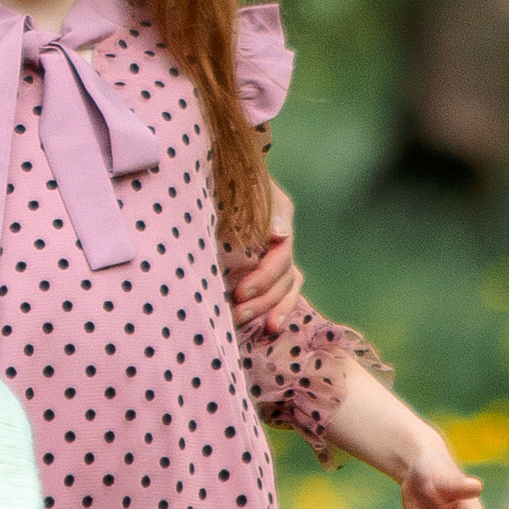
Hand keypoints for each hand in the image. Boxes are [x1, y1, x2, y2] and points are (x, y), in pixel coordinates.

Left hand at [228, 178, 303, 332]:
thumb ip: (266, 209)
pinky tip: (271, 328)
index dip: (263, 278)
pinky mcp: (269, 270)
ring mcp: (278, 258)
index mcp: (279, 226)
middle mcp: (283, 245)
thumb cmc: (235, 184)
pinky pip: (285, 293)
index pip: (281, 258)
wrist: (223, 181)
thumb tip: (279, 233)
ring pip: (286, 289)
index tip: (240, 292)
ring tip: (243, 322)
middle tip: (236, 312)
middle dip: (261, 300)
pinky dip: (279, 310)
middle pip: (283, 280)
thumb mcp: (251, 190)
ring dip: (268, 309)